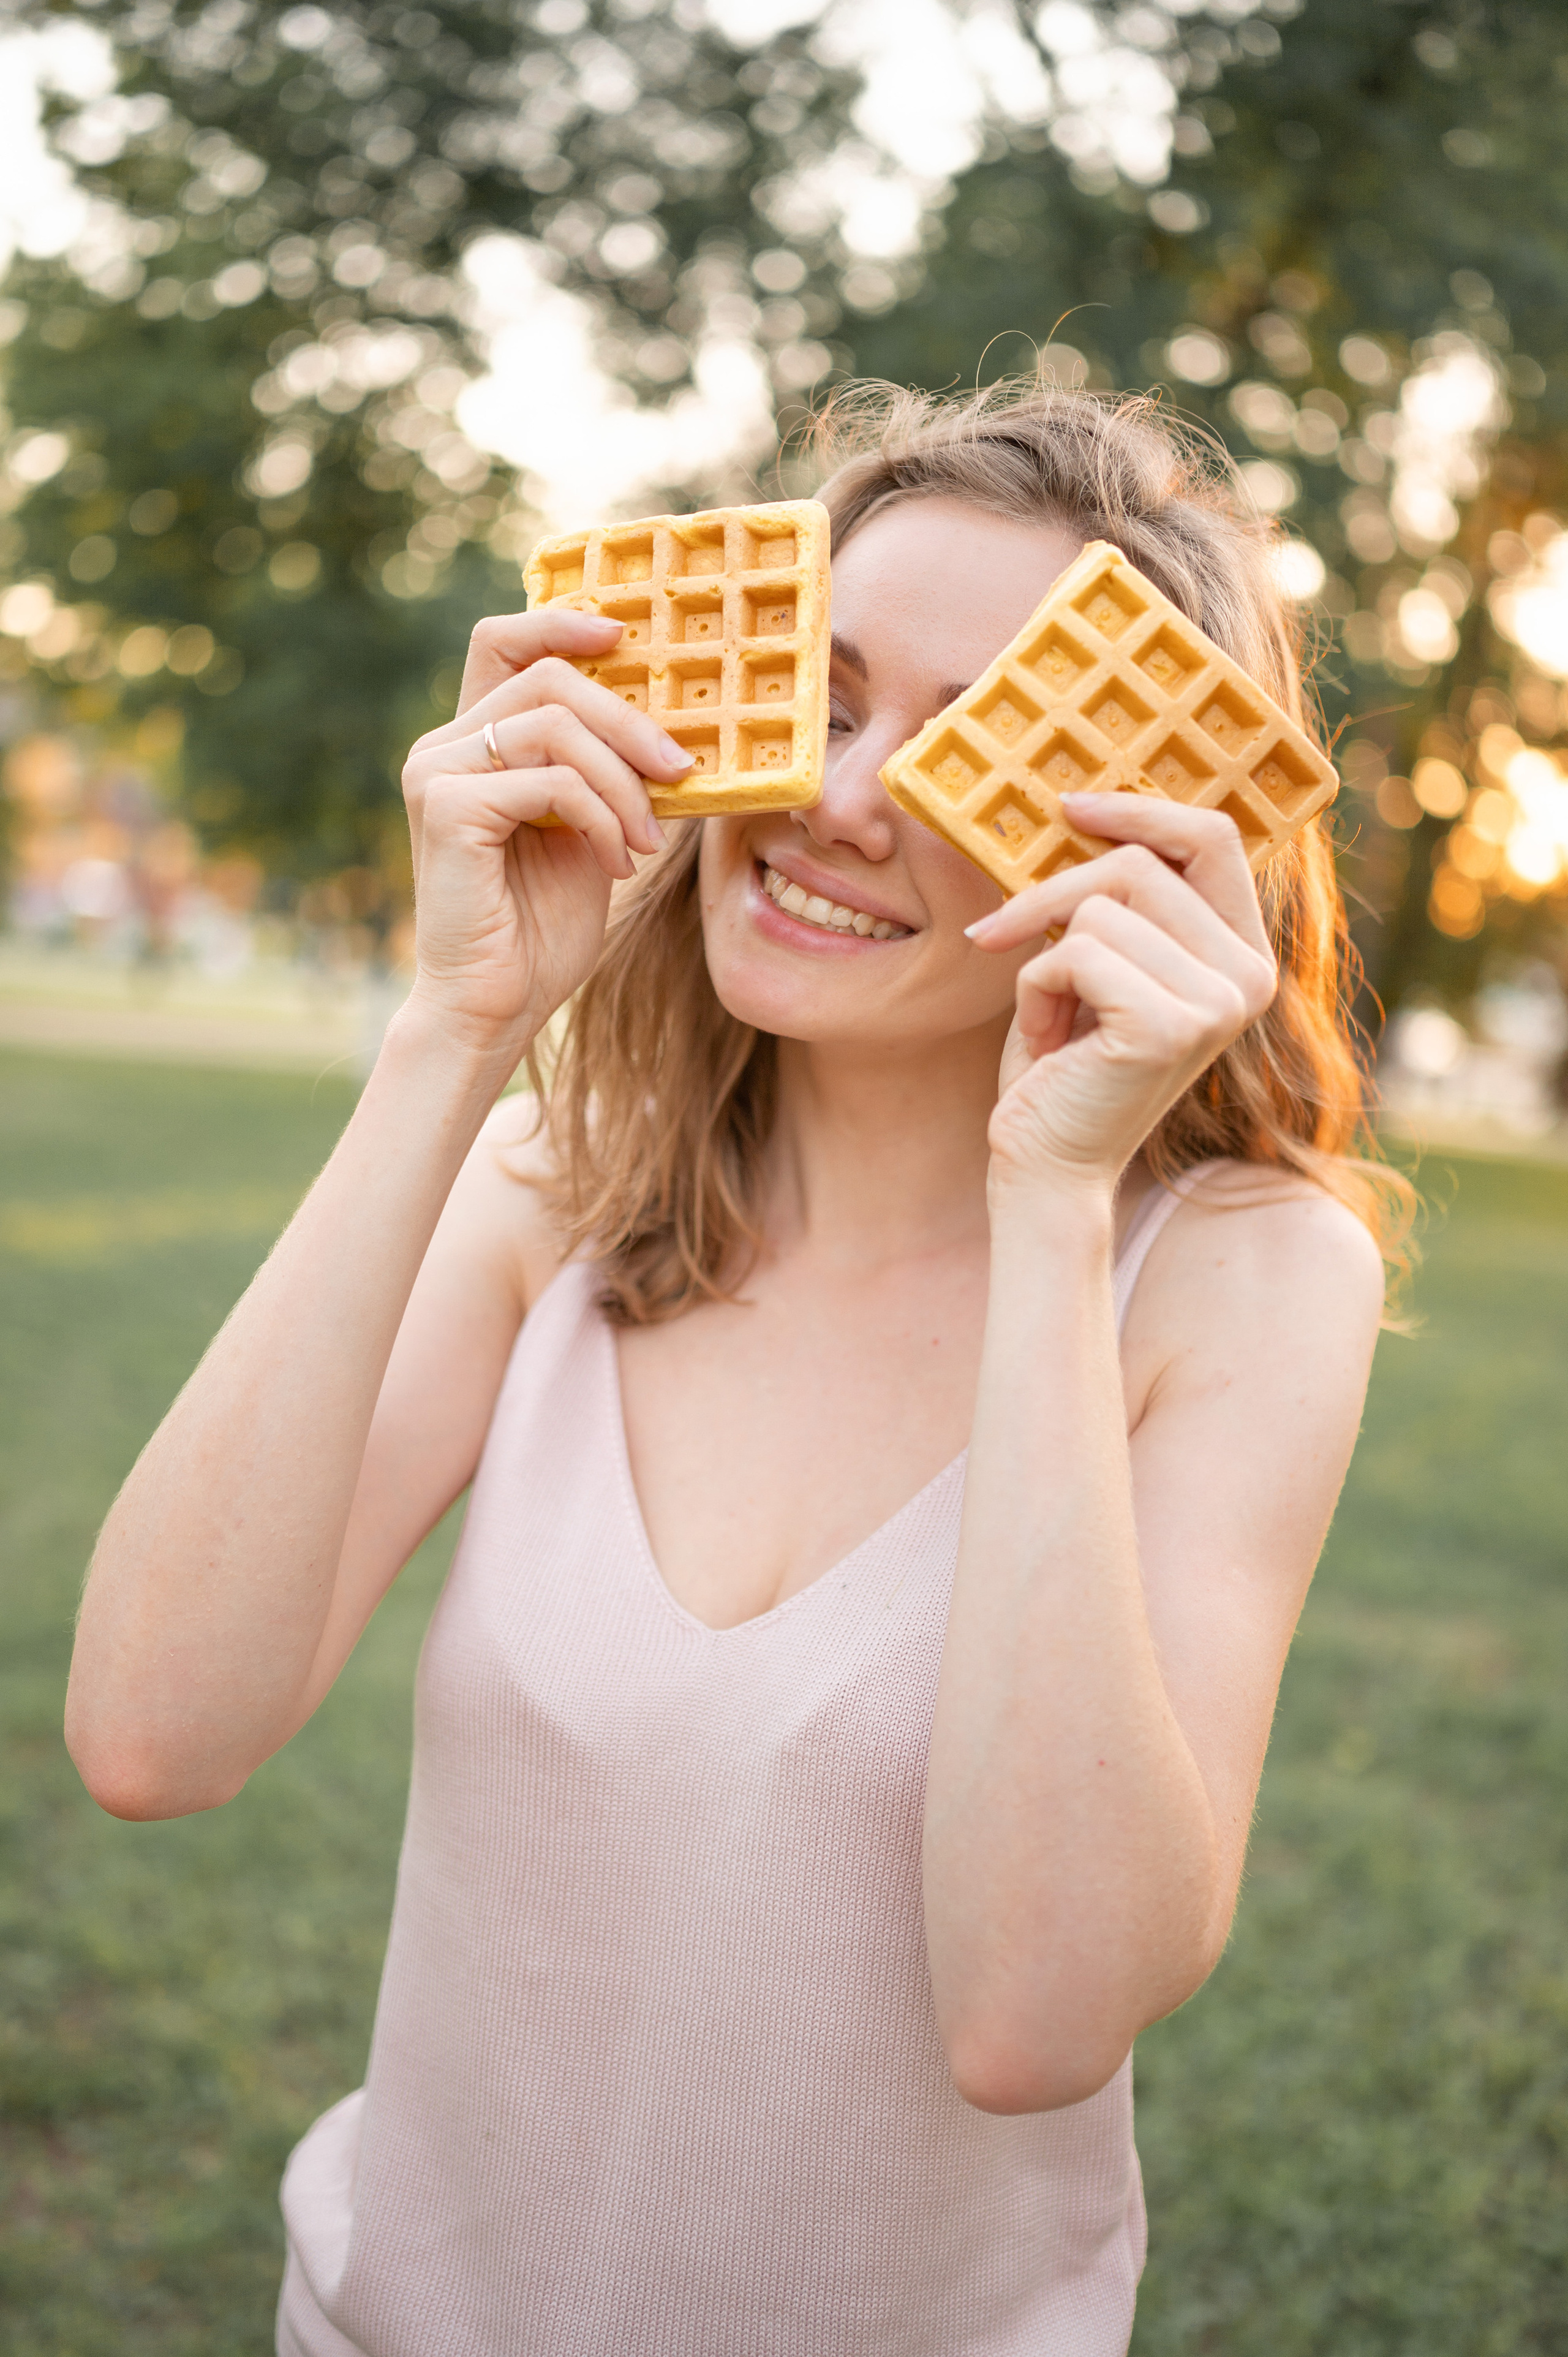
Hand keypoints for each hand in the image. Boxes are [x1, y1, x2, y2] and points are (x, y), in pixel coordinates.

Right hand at [399, 608, 694, 1058]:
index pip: (506, 641)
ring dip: (623, 783)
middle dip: (628, 719)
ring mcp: (436, 772)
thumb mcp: (589, 830)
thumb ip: (606, 772)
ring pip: (554, 726)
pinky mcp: (445, 809)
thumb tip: (677, 729)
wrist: (495, 1005)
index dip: (563, 622)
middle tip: (681, 770)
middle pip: (547, 676)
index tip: (627, 636)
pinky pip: (551, 782)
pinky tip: (615, 862)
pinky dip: (601, 819)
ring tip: (648, 841)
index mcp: (473, 740)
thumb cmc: (540, 926)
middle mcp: (443, 745)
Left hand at [966, 793, 1277, 1195]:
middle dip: (1053, 895)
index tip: (1067, 809)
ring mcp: (1218, 1002)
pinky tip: (1049, 1044)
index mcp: (1244, 954)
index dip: (1137, 811)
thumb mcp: (1100, 963)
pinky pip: (1074, 954)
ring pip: (1099, 908)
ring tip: (1052, 1019)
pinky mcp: (1168, 1026)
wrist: (1046, 1167)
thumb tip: (1083, 804)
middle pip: (1139, 865)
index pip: (1213, 837)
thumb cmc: (1061, 1066)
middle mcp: (1250, 977)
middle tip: (1005, 937)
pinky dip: (1037, 991)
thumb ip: (1121, 898)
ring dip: (1044, 959)